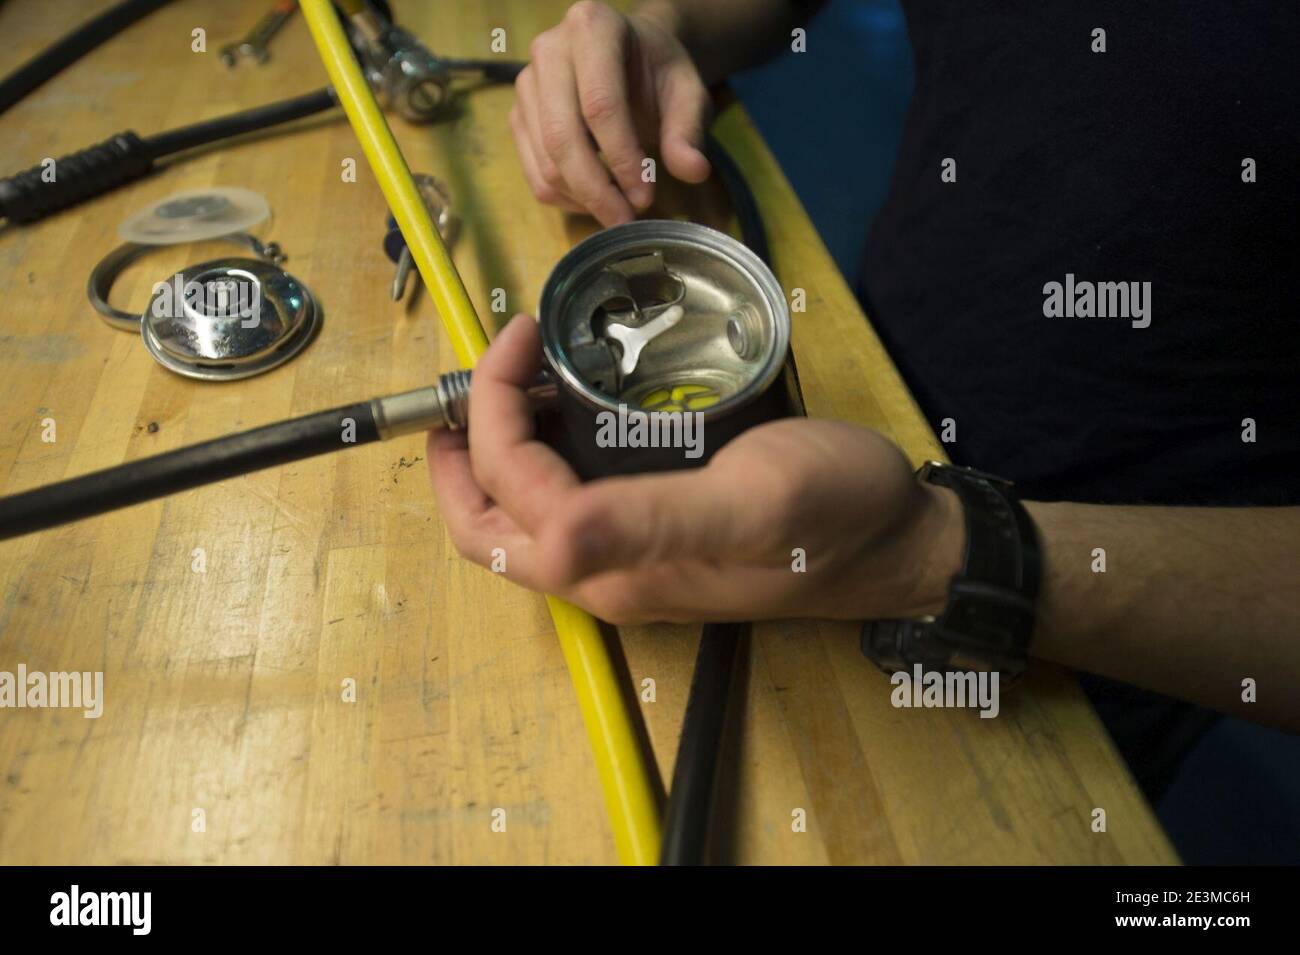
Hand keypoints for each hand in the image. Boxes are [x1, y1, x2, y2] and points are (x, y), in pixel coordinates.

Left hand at [427, 315, 963, 624]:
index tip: (524, 330)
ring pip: (522, 520)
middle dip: (460, 451)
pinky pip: (568, 507)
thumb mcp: (753, 504)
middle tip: (478, 373)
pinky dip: (542, 460)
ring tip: (510, 383)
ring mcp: (628, 561)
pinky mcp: (653, 541)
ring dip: (494, 455)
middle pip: (488, 526)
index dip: (491, 408)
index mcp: (613, 569)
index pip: (505, 490)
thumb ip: (649, 523)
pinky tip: (565, 410)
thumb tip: (550, 536)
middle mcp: (606, 574)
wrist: (899, 540)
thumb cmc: (835, 515)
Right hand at [511, 1, 711, 225]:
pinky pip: (534, 172)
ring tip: (618, 209)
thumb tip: (693, 171)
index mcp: (593, 28)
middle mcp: (549, 50)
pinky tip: (596, 200)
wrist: (630, 58)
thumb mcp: (686, 92)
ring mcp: (527, 84)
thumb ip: (688, 130)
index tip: (645, 196)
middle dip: (595, 190)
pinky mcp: (519, 116)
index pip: (600, 105)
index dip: (621, 158)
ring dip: (582, 198)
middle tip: (626, 219)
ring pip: (545, 159)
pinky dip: (565, 198)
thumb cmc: (657, 72)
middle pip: (562, 136)